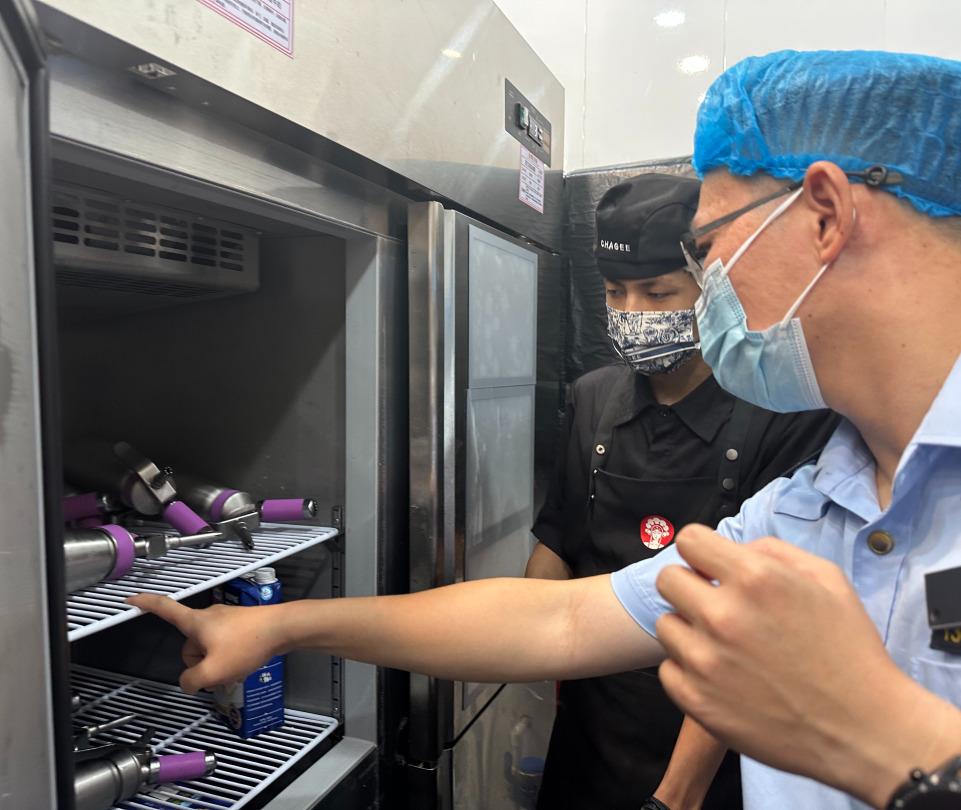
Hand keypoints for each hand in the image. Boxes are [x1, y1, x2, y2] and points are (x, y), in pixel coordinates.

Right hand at [127, 594, 282, 693]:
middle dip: (199, 662)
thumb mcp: (214, 671)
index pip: (165, 609)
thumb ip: (192, 680)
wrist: (283, 629)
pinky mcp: (240, 625)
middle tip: (220, 669)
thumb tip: (188, 682)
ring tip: (237, 666)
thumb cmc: (247, 645)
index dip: (146, 604)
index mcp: (196, 622)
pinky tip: (245, 663)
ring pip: (208, 648)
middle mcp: (208, 616)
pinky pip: (224, 646)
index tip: (130, 598)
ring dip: (217, 662)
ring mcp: (225, 619)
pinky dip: (229, 658)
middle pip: (190, 644)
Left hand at [653, 525, 960, 807]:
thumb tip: (734, 549)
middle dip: (690, 585)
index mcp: (755, 578)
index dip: (701, 551)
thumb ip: (773, 551)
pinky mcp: (696, 700)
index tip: (712, 567)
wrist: (863, 730)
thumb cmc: (849, 650)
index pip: (688, 540)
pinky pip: (669, 668)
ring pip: (666, 624)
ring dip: (689, 629)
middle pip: (667, 579)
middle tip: (716, 605)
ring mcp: (705, 660)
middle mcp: (722, 615)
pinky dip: (689, 670)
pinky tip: (722, 675)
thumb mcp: (828, 579)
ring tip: (724, 645)